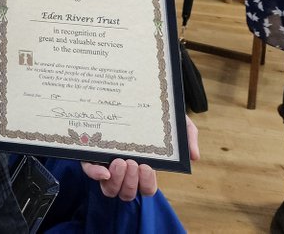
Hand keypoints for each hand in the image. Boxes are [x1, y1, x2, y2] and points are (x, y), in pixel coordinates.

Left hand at [79, 116, 198, 200]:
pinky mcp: (91, 151)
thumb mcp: (176, 121)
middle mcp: (125, 168)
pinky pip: (89, 170)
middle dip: (131, 183)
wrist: (136, 90)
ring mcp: (107, 161)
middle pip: (127, 193)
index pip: (146, 188)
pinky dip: (95, 174)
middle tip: (133, 163)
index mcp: (144, 165)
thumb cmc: (156, 111)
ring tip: (121, 161)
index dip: (146, 184)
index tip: (147, 167)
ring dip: (116, 181)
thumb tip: (195, 157)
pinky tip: (104, 169)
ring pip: (109, 189)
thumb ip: (187, 136)